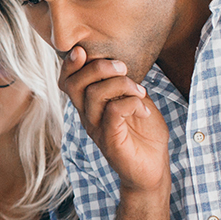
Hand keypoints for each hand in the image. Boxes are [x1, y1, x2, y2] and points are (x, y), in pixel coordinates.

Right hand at [59, 46, 169, 193]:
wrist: (153, 169)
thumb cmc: (145, 135)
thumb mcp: (136, 100)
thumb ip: (126, 83)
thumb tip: (122, 62)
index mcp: (89, 105)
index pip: (67, 81)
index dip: (70, 63)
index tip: (85, 50)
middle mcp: (88, 116)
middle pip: (73, 84)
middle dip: (97, 67)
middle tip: (123, 67)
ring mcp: (97, 129)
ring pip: (95, 95)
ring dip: (122, 84)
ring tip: (141, 91)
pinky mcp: (110, 141)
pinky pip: (113, 112)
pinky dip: (132, 102)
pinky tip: (144, 109)